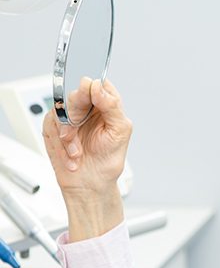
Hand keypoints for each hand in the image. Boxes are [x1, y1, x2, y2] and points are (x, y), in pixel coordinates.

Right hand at [43, 77, 131, 197]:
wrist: (90, 183)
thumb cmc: (108, 159)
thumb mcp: (120, 130)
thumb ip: (112, 105)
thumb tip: (97, 86)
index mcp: (106, 105)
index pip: (99, 84)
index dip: (93, 86)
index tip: (91, 94)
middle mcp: (87, 108)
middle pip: (76, 94)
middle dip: (76, 113)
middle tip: (79, 125)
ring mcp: (70, 117)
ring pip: (61, 111)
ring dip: (69, 135)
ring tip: (78, 151)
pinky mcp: (54, 127)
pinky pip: (51, 126)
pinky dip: (61, 144)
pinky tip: (72, 155)